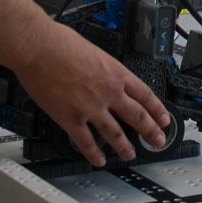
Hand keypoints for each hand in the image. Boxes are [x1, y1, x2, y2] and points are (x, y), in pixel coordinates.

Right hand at [15, 19, 169, 166]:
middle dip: (151, 131)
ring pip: (115, 133)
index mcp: (115, 72)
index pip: (145, 95)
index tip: (164, 119)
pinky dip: (94, 153)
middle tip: (158, 141)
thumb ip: (103, 67)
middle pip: (137, 116)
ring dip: (125, 146)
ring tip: (131, 154)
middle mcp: (108, 91)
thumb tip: (104, 73)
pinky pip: (86, 141)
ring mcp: (90, 107)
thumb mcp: (94, 50)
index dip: (157, 110)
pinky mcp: (70, 118)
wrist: (38, 47)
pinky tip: (99, 160)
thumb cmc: (60, 42)